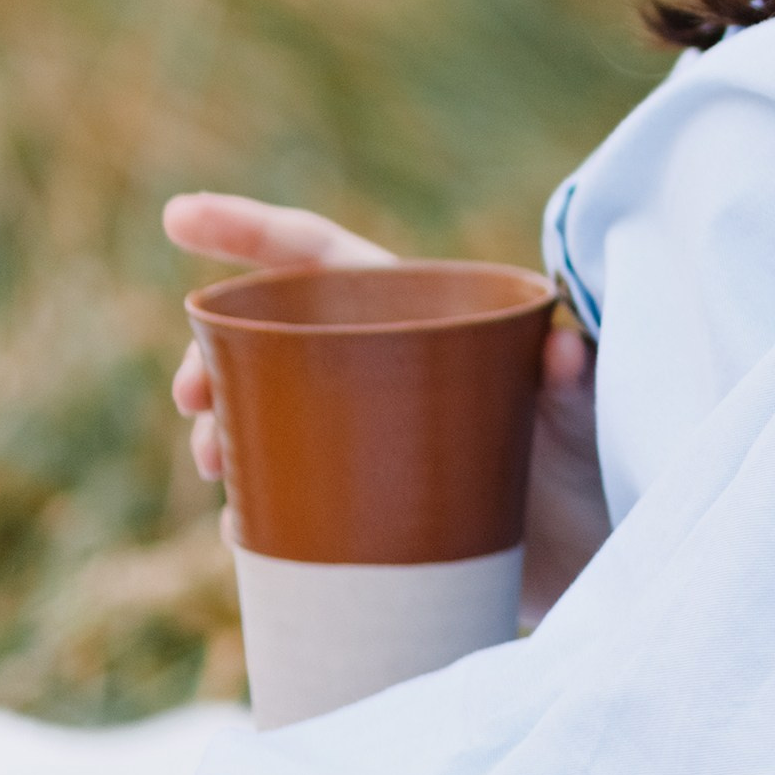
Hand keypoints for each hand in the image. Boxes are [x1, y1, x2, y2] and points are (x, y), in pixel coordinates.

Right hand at [166, 193, 607, 612]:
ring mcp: (366, 434)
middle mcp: (383, 368)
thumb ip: (572, 378)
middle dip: (215, 354)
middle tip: (193, 396)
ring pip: (269, 414)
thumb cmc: (591, 464)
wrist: (596, 558)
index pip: (322, 259)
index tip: (177, 216)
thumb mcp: (583, 413)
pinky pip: (286, 493)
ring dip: (225, 428)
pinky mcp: (361, 503)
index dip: (248, 231)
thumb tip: (565, 348)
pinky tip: (243, 524)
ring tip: (216, 459)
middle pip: (274, 339)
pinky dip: (254, 504)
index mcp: (421, 319)